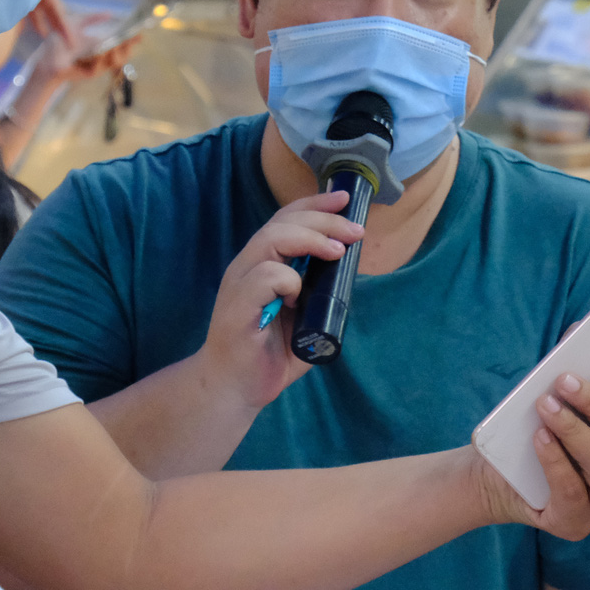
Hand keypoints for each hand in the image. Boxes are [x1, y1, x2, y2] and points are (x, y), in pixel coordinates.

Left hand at [25, 0, 143, 81]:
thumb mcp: (77, 24)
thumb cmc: (58, 43)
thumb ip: (93, 18)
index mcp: (100, 45)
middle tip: (133, 37)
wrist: (45, 59)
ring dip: (118, 51)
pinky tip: (102, 51)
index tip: (140, 32)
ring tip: (119, 42)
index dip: (131, 38)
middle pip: (123, 53)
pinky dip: (102, 58)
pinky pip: (100, 66)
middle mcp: (102, 56)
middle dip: (129, 45)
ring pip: (115, 60)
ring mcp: (97, 65)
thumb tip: (110, 13)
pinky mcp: (90, 73)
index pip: (121, 42)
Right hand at [197, 193, 364, 411]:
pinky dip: (287, 280)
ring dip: (309, 240)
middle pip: (282, 222)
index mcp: (260, 265)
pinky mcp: (236, 306)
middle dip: (323, 219)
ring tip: (336, 251)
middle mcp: (246, 267)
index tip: (344, 200)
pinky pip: (265, 276)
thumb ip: (320, 297)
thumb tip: (349, 279)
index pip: (285, 220)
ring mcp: (239, 285)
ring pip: (271, 240)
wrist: (235, 390)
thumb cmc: (267, 355)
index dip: (314, 205)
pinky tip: (297, 298)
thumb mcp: (304, 319)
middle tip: (355, 230)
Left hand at [473, 369, 589, 539]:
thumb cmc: (535, 430)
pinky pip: (573, 491)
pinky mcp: (576, 523)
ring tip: (546, 405)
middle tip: (566, 381)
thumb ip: (573, 368)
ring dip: (574, 429)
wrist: (496, 476)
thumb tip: (579, 332)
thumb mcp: (556, 398)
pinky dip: (555, 460)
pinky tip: (539, 437)